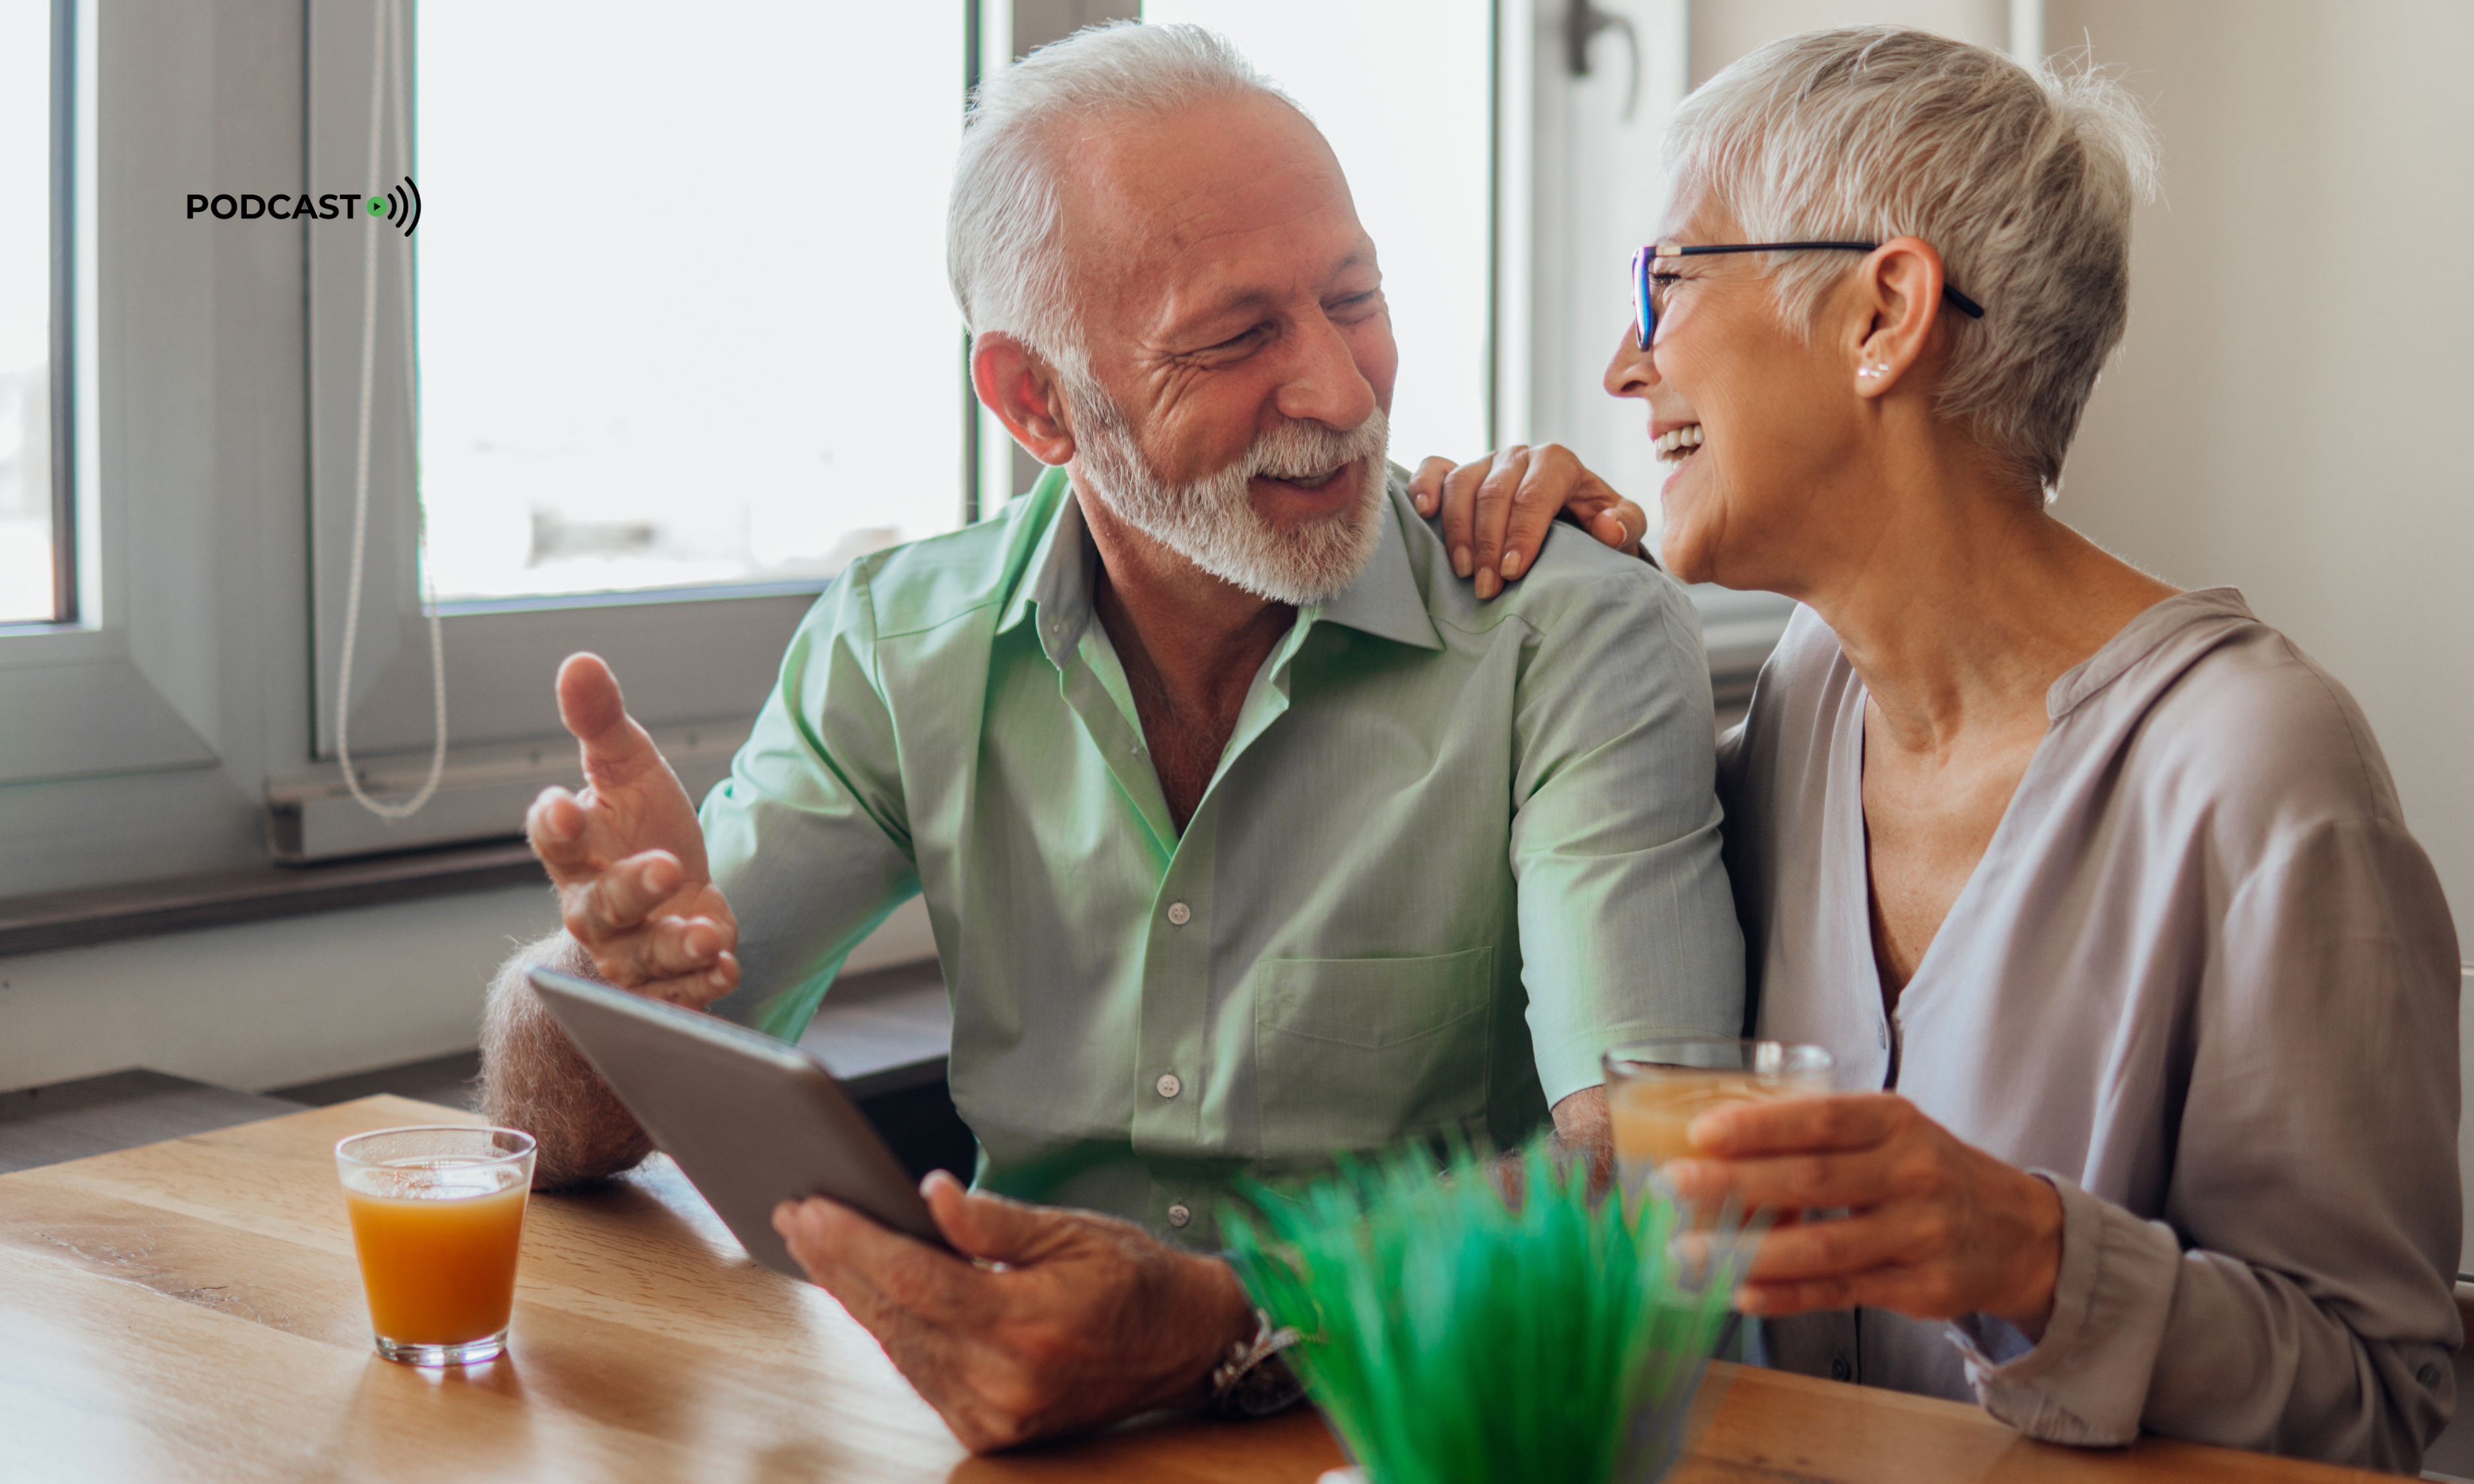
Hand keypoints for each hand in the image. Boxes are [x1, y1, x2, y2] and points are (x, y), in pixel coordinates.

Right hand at [526, 652, 738, 1007]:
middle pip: (599, 907)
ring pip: (642, 957)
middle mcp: (594, 907)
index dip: (555, 822)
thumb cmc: (638, 826)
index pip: (553, 837)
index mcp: (577, 851)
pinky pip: (677, 995)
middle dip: (632, 889)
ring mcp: (629, 951)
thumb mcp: (628, 768)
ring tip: (708, 934)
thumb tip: (579, 660)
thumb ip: (602, 721)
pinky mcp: (665, 983)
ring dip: (675, 947)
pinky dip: (701, 986)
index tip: (563, 804)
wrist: (667, 896)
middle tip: (666, 867)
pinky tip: (727, 967)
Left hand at [774, 1173, 1257, 1451]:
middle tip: (797, 1215)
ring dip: (854, 1294)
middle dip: (838, 1261)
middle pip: (894, 1315)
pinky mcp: (991, 1431)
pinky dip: (891, 1330)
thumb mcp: (1072, 1229)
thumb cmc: (1133, 1278)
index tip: (813, 1206)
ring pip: (900, 1347)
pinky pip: (922, 1374)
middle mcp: (1005, 1380)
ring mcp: (995, 1415)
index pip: (914, 1280)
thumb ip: (993, 1219)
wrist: (1185, 1345)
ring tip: (817, 1243)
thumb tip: (928, 1193)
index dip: (856, 1242)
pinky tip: (863, 1292)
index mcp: (1027, 1323)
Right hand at [1407, 445, 1646, 598]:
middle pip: (1494, 494)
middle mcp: (1519, 456)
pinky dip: (1425, 486)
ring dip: (1457, 531)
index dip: (1522, 533)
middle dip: (1488, 545)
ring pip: (1462, 485)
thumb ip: (1625, 524)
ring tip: (1462, 571)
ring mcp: (1486, 462)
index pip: (1534, 494)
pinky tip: (1423, 513)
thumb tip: (1608, 528)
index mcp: (1557, 462)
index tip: (1514, 573)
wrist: (1572, 512)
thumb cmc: (1595, 521)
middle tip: (1487, 588)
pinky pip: (1436, 469)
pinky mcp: (1461, 471)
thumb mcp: (1623, 524)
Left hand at [1665, 1093, 2062, 1336]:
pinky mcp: (1921, 1288)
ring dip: (1748, 1251)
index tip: (1700, 1133)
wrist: (2021, 1232)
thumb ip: (1822, 1136)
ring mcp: (1920, 1235)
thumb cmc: (1928, 1171)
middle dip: (1736, 1185)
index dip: (1759, 1126)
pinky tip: (1739, 1292)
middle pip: (1813, 1181)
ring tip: (1688, 1252)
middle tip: (1672, 1185)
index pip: (1821, 1120)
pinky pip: (1840, 1292)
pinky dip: (1786, 1295)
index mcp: (1895, 1122)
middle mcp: (1912, 1174)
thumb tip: (1717, 1143)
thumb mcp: (1891, 1132)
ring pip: (1823, 1247)